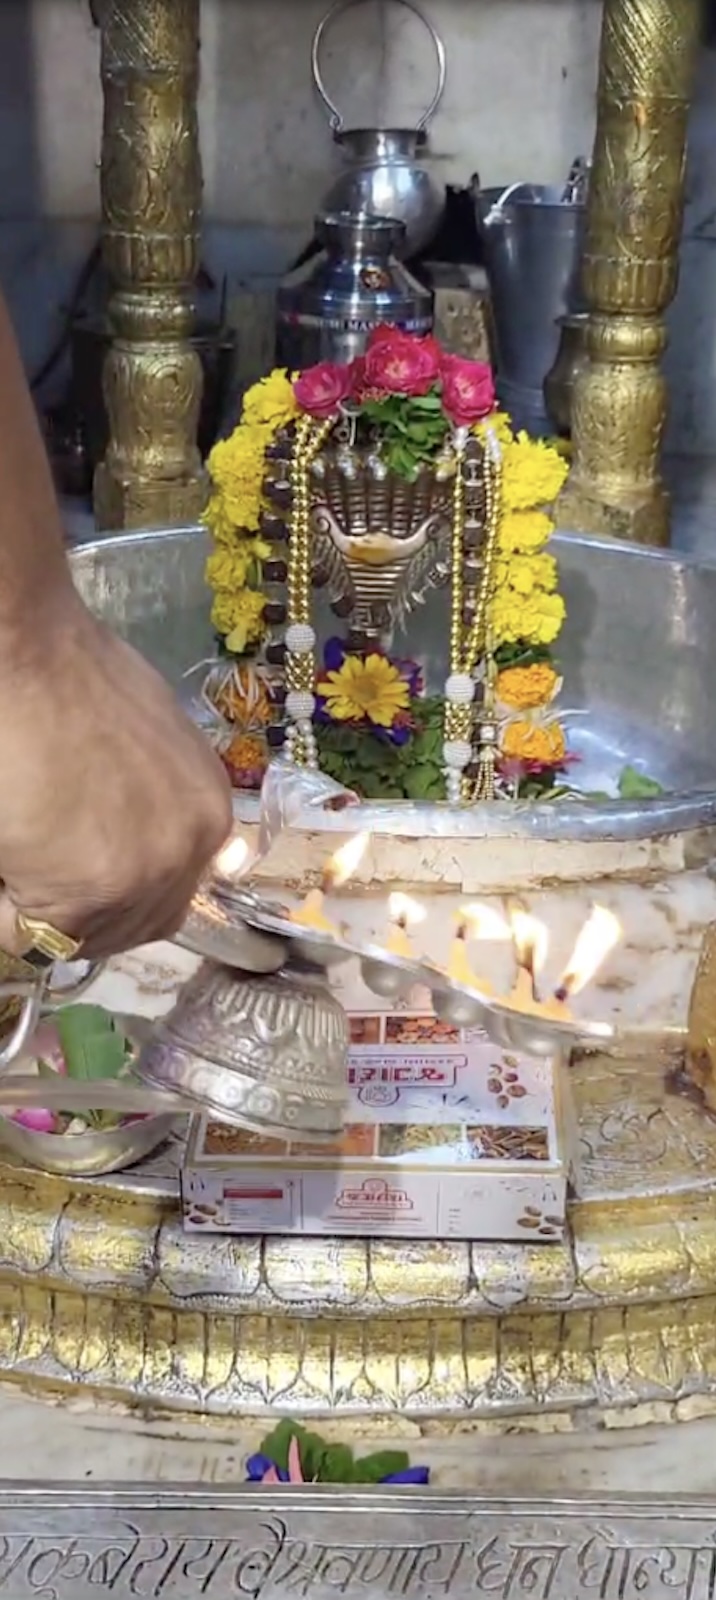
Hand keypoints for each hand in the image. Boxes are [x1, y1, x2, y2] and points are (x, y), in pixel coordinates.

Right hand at [0, 599, 233, 958]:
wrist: (27, 653)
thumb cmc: (68, 676)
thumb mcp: (145, 740)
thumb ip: (152, 798)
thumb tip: (121, 829)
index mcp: (209, 811)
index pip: (167, 894)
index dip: (110, 892)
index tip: (66, 872)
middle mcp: (193, 850)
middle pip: (134, 927)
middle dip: (80, 916)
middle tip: (33, 876)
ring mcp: (146, 875)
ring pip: (82, 939)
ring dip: (38, 912)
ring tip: (19, 854)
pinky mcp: (91, 892)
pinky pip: (32, 936)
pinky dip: (4, 913)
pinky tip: (4, 860)